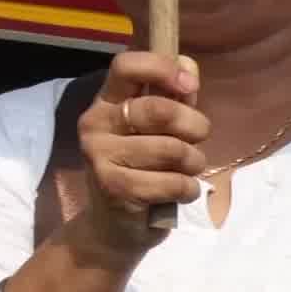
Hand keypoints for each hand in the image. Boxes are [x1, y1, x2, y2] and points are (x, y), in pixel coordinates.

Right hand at [73, 51, 207, 251]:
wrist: (112, 227)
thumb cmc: (143, 170)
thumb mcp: (159, 130)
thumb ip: (174, 98)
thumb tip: (188, 64)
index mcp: (106, 102)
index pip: (126, 66)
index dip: (163, 68)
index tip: (189, 86)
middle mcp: (95, 124)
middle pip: (159, 109)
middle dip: (195, 126)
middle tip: (195, 141)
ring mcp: (100, 156)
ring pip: (174, 150)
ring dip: (193, 164)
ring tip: (182, 172)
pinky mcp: (114, 188)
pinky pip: (174, 182)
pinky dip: (188, 190)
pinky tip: (175, 194)